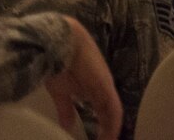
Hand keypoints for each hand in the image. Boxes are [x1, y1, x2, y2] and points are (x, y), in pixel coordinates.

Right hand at [46, 19, 121, 139]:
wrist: (61, 43)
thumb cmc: (59, 65)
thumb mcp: (62, 93)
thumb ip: (66, 109)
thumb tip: (67, 126)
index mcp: (94, 90)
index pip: (104, 112)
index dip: (104, 126)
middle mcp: (103, 90)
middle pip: (110, 114)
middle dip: (109, 131)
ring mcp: (106, 88)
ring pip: (114, 113)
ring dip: (111, 130)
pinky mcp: (105, 87)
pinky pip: (113, 109)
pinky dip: (113, 124)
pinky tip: (111, 135)